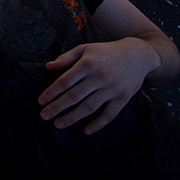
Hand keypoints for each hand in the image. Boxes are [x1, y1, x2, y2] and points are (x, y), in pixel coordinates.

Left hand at [38, 38, 159, 133]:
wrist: (138, 54)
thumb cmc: (105, 52)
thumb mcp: (85, 49)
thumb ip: (66, 58)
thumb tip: (48, 66)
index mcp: (87, 63)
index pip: (65, 81)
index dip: (52, 92)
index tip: (41, 102)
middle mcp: (99, 76)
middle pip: (74, 96)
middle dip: (57, 107)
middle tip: (44, 116)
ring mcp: (112, 88)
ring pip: (89, 107)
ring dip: (72, 117)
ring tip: (58, 124)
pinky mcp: (123, 97)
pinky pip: (109, 114)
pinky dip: (98, 124)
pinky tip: (86, 131)